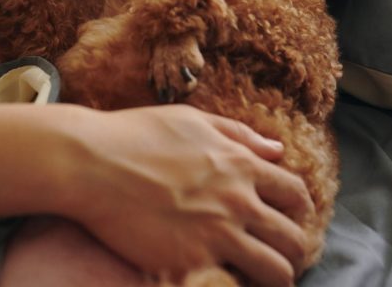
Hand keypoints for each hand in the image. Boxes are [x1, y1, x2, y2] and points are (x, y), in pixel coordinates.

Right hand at [58, 104, 311, 285]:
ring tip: (263, 280)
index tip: (290, 219)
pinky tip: (219, 281)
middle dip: (295, 251)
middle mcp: (238, 203)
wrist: (91, 164)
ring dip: (276, 277)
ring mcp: (217, 236)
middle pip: (294, 239)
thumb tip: (276, 149)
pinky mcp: (191, 264)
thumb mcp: (191, 121)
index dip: (299, 211)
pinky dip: (231, 286)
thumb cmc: (135, 135)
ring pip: (275, 271)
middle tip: (282, 257)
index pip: (295, 195)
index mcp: (241, 166)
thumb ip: (238, 134)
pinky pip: (230, 286)